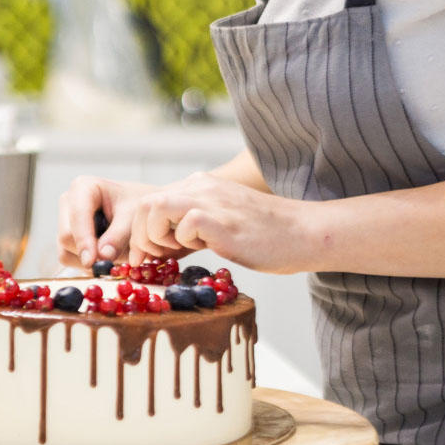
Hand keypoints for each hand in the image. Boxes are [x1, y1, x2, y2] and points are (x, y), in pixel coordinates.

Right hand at [57, 175, 189, 268]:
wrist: (139, 210)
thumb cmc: (137, 207)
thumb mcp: (133, 218)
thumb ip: (118, 236)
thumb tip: (103, 256)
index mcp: (83, 187)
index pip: (77, 217)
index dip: (84, 240)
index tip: (92, 261)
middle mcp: (68, 202)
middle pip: (67, 237)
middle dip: (90, 252)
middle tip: (115, 259)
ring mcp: (65, 220)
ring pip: (66, 251)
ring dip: (90, 260)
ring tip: (115, 251)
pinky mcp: (67, 237)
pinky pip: (69, 258)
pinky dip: (88, 263)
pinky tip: (106, 254)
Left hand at [128, 171, 311, 273]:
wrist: (303, 232)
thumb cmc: (265, 235)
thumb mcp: (220, 222)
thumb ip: (192, 227)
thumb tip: (159, 247)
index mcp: (200, 185)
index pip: (151, 201)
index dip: (141, 230)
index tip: (147, 256)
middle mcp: (201, 187)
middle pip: (145, 204)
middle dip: (141, 236)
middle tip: (156, 259)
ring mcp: (212, 201)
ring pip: (156, 207)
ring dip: (155, 237)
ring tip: (175, 253)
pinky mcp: (223, 221)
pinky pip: (185, 225)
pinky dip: (183, 242)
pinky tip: (203, 249)